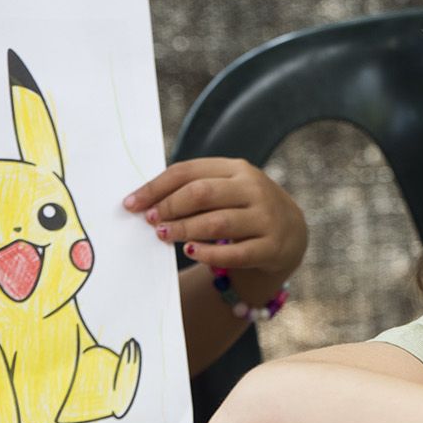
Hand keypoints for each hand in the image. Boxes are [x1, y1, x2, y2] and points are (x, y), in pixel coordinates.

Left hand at [125, 158, 307, 284]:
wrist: (291, 232)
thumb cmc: (244, 208)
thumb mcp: (227, 189)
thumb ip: (194, 189)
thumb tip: (145, 201)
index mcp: (238, 169)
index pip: (188, 171)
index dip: (155, 187)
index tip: (131, 204)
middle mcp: (254, 189)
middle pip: (202, 193)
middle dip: (169, 207)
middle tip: (150, 221)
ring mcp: (266, 218)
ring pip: (216, 222)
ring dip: (184, 230)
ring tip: (163, 236)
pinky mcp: (272, 247)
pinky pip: (235, 252)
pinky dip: (208, 253)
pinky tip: (191, 251)